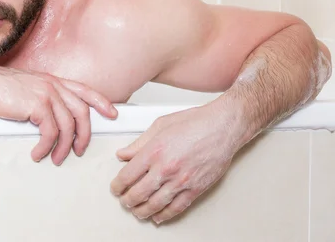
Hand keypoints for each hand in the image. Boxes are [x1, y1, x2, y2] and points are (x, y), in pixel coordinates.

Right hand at [0, 66, 117, 164]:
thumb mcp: (27, 89)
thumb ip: (42, 98)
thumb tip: (50, 118)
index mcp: (52, 80)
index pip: (84, 90)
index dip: (101, 102)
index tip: (112, 114)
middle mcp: (53, 85)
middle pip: (82, 111)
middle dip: (85, 134)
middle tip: (79, 150)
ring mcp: (46, 94)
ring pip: (68, 125)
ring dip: (64, 147)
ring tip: (56, 158)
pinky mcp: (37, 105)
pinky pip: (50, 133)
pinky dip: (46, 147)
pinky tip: (39, 153)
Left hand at [110, 102, 242, 223]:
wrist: (222, 127)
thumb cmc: (195, 122)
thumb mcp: (159, 126)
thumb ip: (139, 143)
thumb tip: (124, 154)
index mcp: (154, 151)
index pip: (127, 175)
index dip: (118, 185)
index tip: (115, 188)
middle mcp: (166, 168)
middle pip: (139, 193)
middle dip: (127, 200)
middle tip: (124, 201)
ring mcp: (181, 180)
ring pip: (156, 204)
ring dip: (142, 211)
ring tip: (137, 211)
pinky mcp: (196, 188)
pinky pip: (177, 207)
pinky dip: (165, 215)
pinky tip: (158, 216)